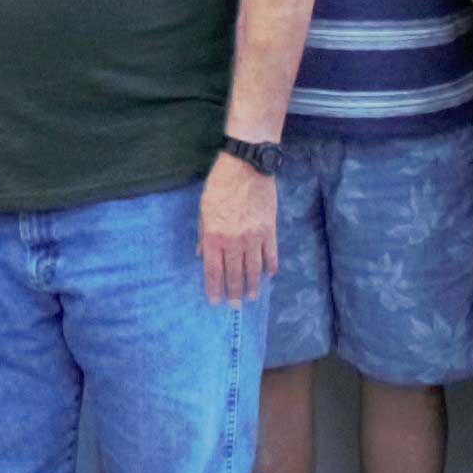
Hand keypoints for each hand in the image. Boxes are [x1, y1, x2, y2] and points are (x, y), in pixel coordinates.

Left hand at [198, 154, 279, 305]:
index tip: (215, 301)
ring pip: (254, 269)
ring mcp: (254, 237)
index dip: (214, 288)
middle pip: (234, 274)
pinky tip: (269, 275)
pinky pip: (271, 254)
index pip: (214, 270)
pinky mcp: (269, 230)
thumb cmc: (220, 185)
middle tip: (236, 306)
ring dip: (253, 285)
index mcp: (214, 236)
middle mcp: (234, 241)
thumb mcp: (203, 209)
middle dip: (234, 292)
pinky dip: (271, 266)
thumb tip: (202, 255)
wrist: (246, 167)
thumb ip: (203, 235)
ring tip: (252, 296)